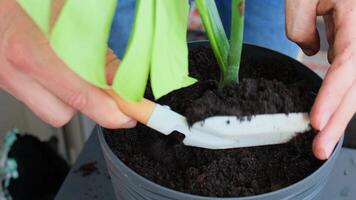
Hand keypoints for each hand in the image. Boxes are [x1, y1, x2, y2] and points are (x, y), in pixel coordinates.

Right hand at [0, 0, 135, 128]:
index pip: (81, 97)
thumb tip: (120, 78)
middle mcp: (15, 72)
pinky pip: (37, 97)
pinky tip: (62, 71)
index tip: (132, 114)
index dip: (113, 111)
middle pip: (65, 113)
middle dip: (92, 106)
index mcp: (33, 53)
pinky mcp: (4, 80)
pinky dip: (56, 90)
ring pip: (50, 109)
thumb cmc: (28, 0)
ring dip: (72, 99)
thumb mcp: (67, 14)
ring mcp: (6, 79)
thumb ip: (95, 50)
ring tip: (81, 75)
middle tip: (113, 94)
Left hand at [286, 0, 355, 159]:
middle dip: (339, 119)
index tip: (316, 121)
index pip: (348, 65)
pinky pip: (352, 75)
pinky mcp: (355, 45)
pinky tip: (330, 114)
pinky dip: (341, 96)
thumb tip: (312, 52)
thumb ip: (301, 26)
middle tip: (320, 148)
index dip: (333, 96)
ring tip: (324, 139)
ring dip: (341, 113)